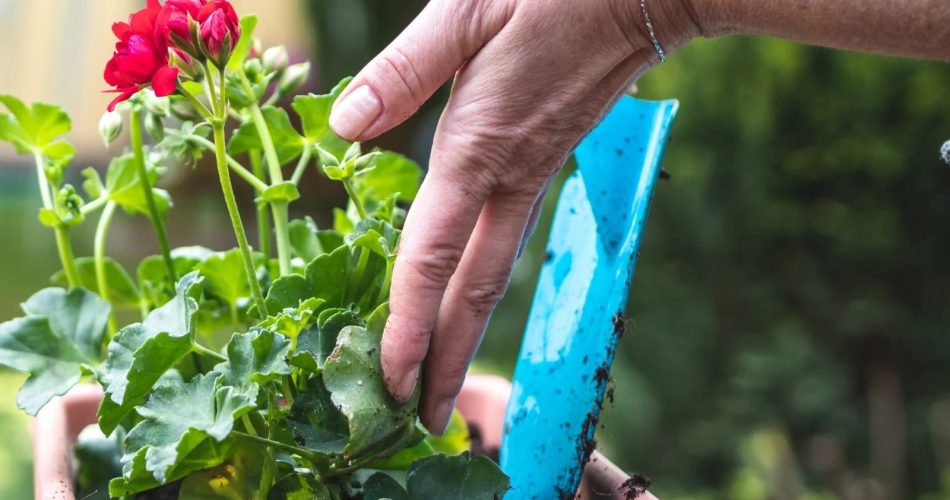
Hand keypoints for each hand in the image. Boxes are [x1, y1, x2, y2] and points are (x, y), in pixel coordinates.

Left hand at [328, 0, 701, 432]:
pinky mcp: (545, 164)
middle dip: (446, 360)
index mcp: (476, 146)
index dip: (408, 322)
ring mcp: (532, 177)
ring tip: (442, 381)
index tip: (393, 379)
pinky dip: (481, 286)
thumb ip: (403, 73)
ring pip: (493, 274)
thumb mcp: (465, 11)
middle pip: (472, 291)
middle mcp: (506, 178)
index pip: (432, 255)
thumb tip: (344, 128)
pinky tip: (466, 300)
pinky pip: (507, 241)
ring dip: (464, 333)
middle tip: (423, 419)